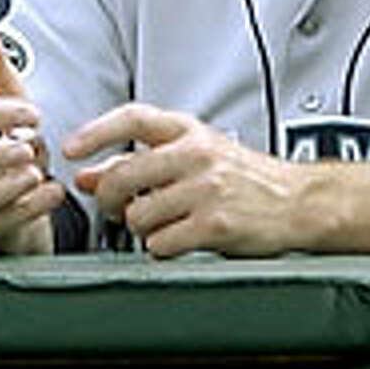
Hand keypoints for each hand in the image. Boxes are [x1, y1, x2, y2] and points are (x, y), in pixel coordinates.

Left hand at [62, 104, 311, 257]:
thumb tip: (86, 176)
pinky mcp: (215, 224)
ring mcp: (205, 189)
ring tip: (163, 224)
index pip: (131, 119)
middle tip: (113, 209)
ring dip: (140, 228)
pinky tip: (179, 240)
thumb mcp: (194, 156)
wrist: (299, 201)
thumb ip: (140, 163)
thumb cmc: (244, 177)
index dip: (95, 133)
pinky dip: (162, 248)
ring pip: (138, 215)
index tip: (70, 150)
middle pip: (122, 175)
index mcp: (188, 131)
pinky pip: (161, 243)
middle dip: (108, 199)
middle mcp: (195, 155)